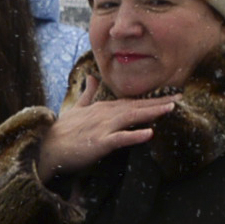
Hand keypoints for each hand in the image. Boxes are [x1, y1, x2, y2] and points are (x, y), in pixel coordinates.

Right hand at [34, 88, 175, 180]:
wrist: (45, 147)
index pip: (130, 101)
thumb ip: (87, 93)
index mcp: (101, 108)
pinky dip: (134, 136)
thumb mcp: (76, 109)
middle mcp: (104, 114)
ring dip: (151, 112)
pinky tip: (149, 133)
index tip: (168, 95)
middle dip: (158, 102)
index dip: (149, 98)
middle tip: (179, 97)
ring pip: (131, 117)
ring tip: (170, 109)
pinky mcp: (98, 143)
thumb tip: (91, 76)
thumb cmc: (61, 131)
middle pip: (135, 106)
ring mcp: (101, 128)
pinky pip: (119, 138)